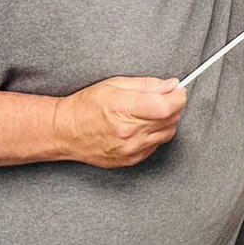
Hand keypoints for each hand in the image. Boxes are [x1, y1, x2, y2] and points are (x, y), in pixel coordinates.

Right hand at [53, 76, 187, 168]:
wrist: (65, 132)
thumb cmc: (87, 105)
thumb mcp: (115, 84)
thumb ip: (147, 85)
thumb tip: (172, 85)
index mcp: (123, 109)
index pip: (167, 106)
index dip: (178, 96)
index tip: (177, 90)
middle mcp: (129, 132)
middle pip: (172, 118)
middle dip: (173, 105)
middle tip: (161, 98)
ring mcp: (131, 149)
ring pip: (168, 132)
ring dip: (166, 120)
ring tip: (148, 113)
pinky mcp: (131, 159)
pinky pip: (157, 144)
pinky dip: (156, 133)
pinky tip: (141, 126)